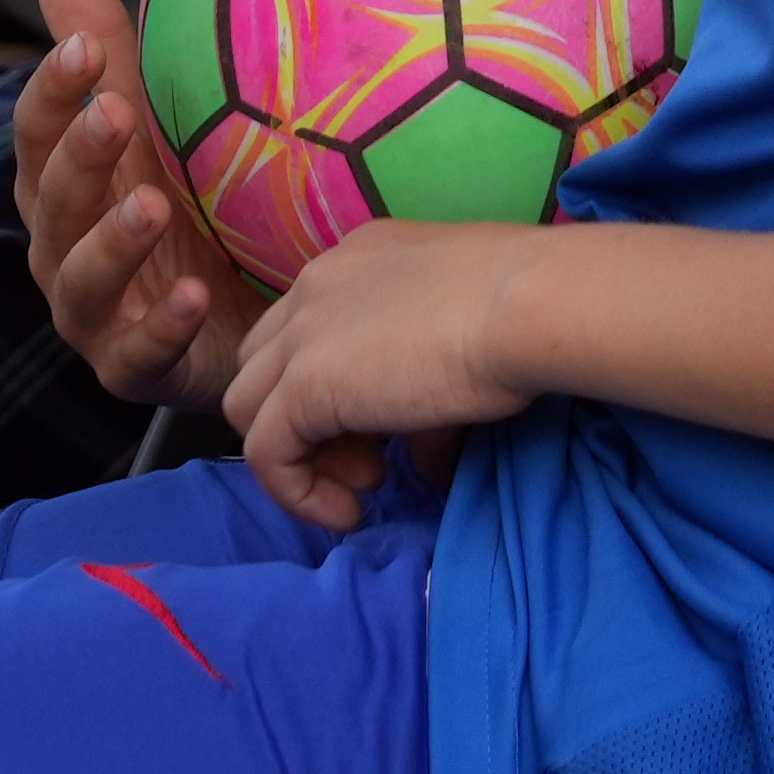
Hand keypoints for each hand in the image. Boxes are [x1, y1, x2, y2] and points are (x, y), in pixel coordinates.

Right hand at [19, 0, 267, 412]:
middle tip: (116, 113)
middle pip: (54, 198)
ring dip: (111, 241)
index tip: (85, 47)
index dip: (54, 90)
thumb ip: (109, 54)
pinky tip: (192, 299)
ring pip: (81, 279)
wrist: (247, 309)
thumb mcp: (157, 126)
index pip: (39, 130)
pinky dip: (159, 328)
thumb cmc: (189, 201)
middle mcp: (63, 245)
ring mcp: (94, 313)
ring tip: (152, 206)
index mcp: (63, 181)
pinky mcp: (133, 369)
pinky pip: (137, 355)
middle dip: (81, 155)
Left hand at [216, 217, 539, 531]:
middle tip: (373, 460)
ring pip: (246, 405)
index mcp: (355, 261)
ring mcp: (301, 333)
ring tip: (366, 485)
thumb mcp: (461, 347)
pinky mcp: (302, 386)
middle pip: (263, 364)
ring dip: (297, 455)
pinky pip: (263, 453)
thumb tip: (428, 467)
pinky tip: (348, 512)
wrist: (526, 304)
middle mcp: (315, 284)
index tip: (385, 432)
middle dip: (304, 421)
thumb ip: (427, 404)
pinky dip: (296, 492)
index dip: (333, 390)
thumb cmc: (518, 311)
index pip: (306, 329)